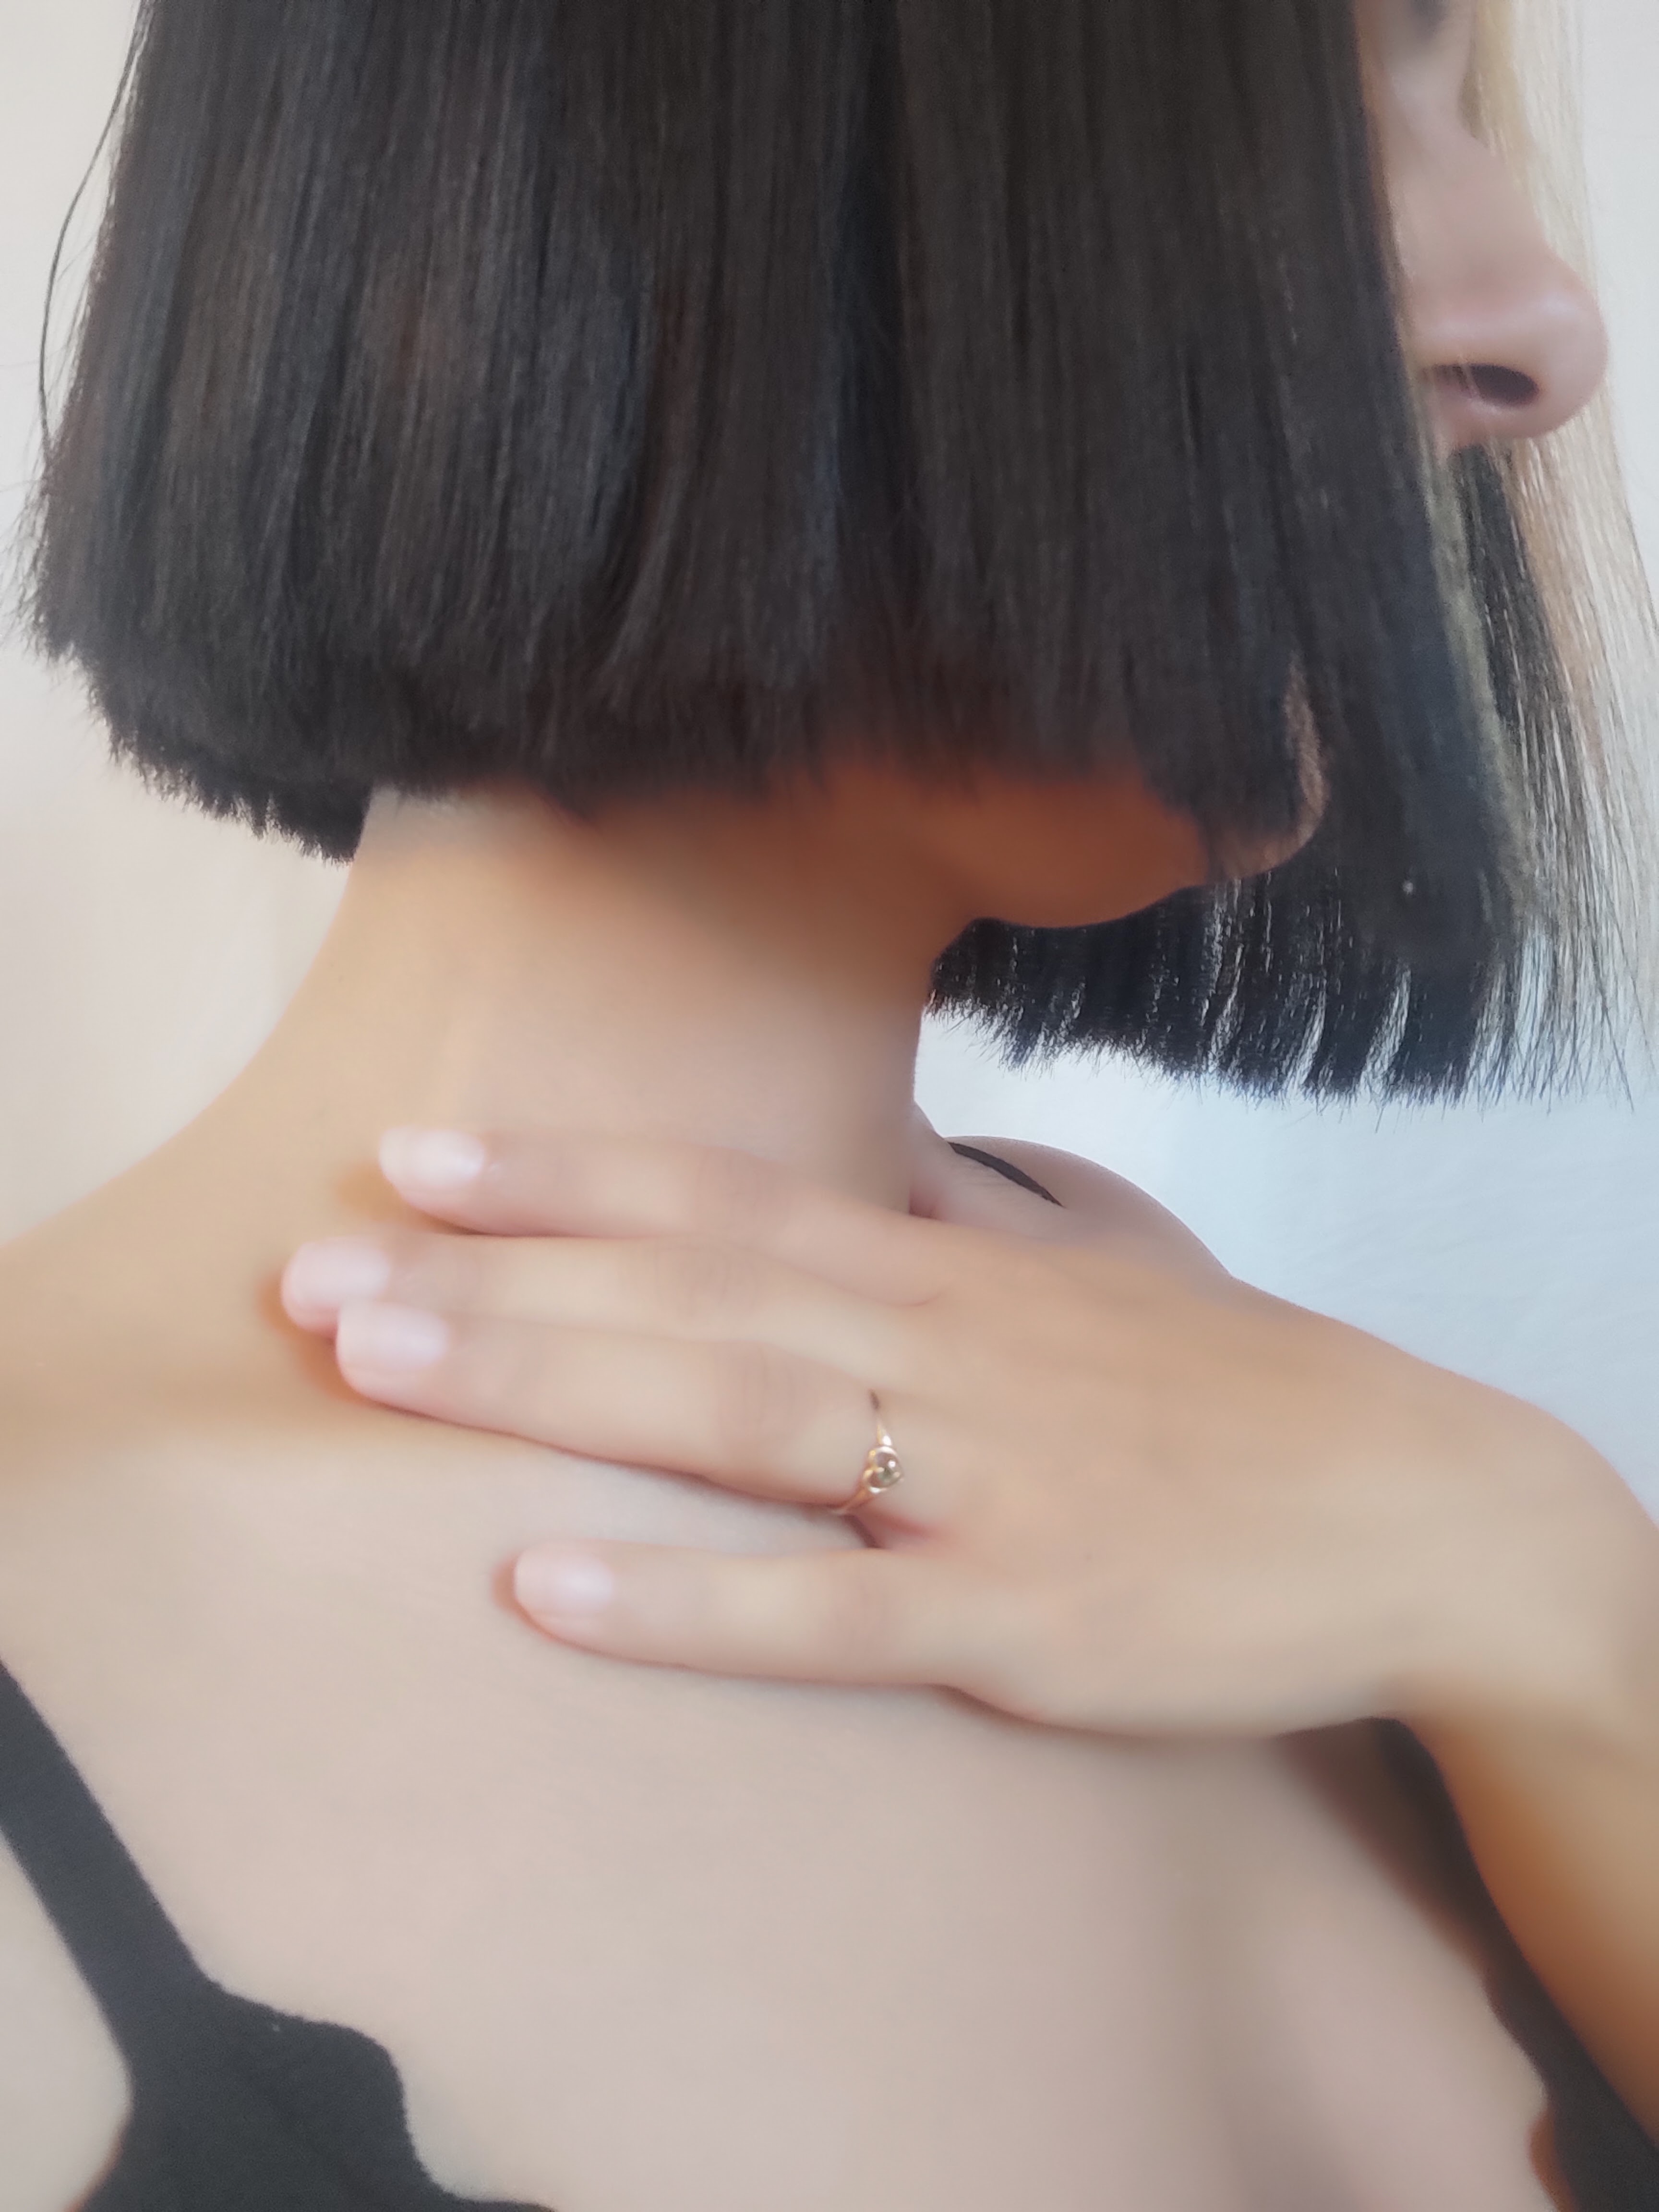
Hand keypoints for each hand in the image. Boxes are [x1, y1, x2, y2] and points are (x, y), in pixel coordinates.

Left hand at [281, 1128, 1650, 1741]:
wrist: (1420, 1508)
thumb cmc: (1241, 1389)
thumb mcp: (1102, 1259)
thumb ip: (970, 1207)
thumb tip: (869, 1152)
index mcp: (954, 1268)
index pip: (724, 1199)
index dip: (561, 1175)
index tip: (412, 1158)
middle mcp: (945, 1347)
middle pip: (686, 1292)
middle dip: (492, 1278)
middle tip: (310, 1272)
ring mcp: (980, 1481)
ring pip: (730, 1412)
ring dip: (541, 1382)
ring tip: (374, 1367)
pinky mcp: (1023, 1616)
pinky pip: (828, 1609)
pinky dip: (686, 1598)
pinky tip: (544, 1584)